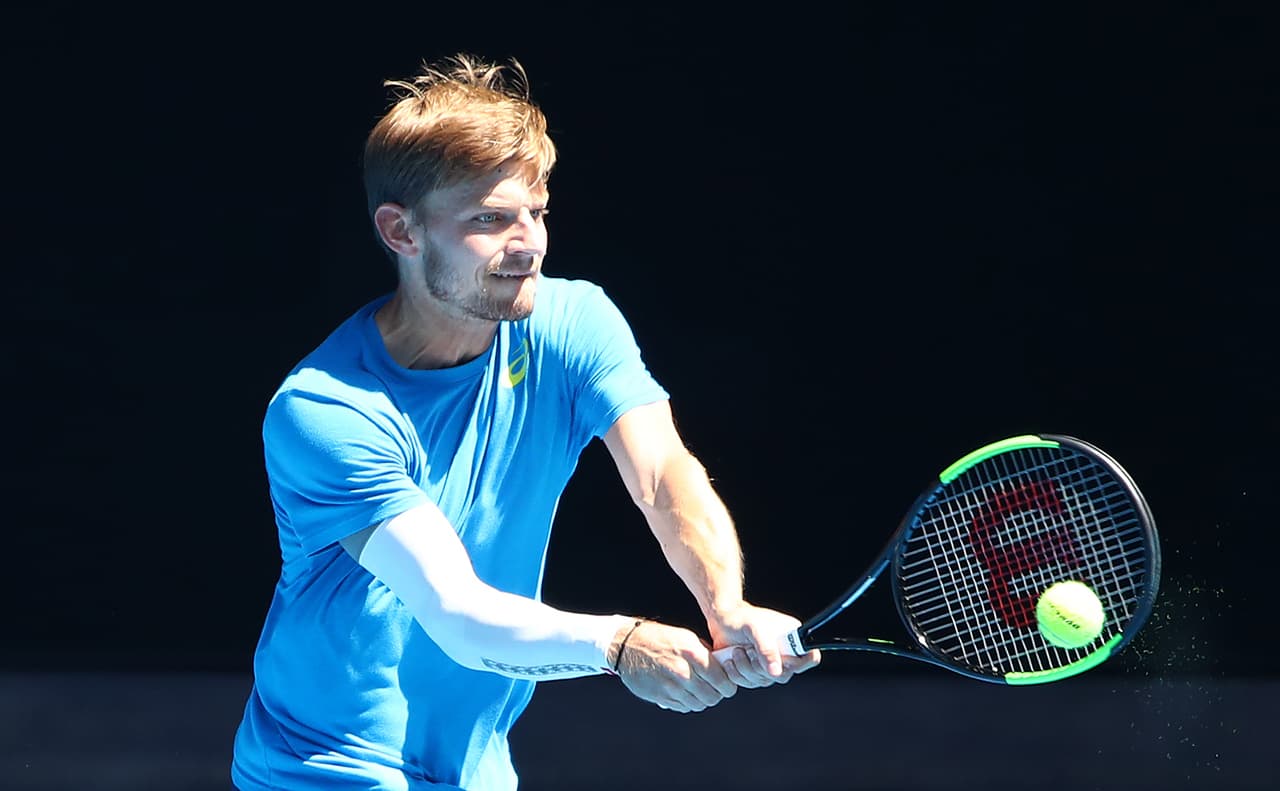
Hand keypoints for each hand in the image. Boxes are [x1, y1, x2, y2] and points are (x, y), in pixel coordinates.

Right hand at [612, 620, 736, 712]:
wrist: (626, 646)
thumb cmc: (658, 638)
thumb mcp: (685, 637)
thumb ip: (705, 653)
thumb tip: (722, 667)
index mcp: (692, 655)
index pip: (722, 680)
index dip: (728, 685)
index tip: (727, 684)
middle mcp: (683, 673)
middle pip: (712, 697)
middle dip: (716, 694)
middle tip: (714, 688)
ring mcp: (671, 687)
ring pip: (698, 705)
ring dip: (702, 700)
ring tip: (698, 690)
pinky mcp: (660, 697)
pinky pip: (683, 707)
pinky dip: (687, 703)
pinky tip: (684, 692)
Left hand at [709, 603, 821, 687]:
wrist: (721, 621)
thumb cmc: (740, 618)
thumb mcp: (755, 629)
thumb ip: (767, 649)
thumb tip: (776, 671)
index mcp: (793, 637)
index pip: (810, 657)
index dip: (797, 663)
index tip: (779, 658)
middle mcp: (784, 653)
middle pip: (784, 675)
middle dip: (761, 666)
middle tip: (749, 651)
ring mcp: (770, 665)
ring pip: (765, 681)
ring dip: (746, 669)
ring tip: (737, 651)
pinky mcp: (755, 673)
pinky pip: (750, 683)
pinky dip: (738, 674)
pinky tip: (732, 660)